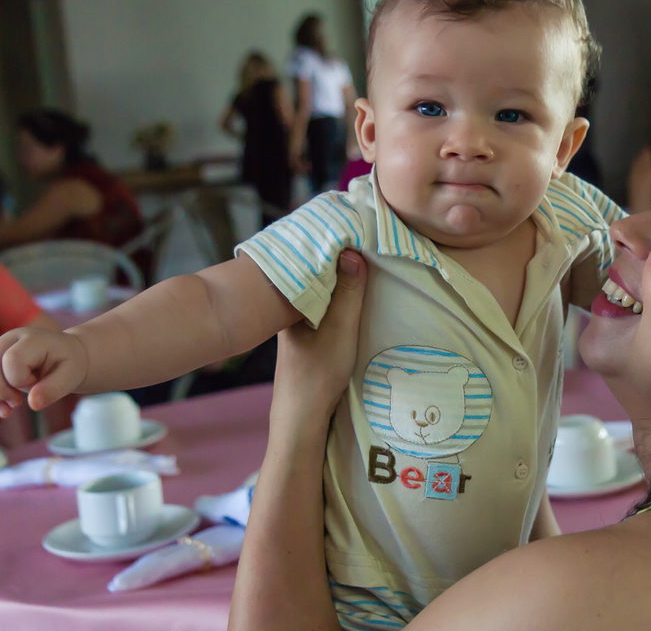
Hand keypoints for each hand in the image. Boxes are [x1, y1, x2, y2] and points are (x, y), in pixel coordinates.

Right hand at [0, 327, 90, 416]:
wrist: (66, 355)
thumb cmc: (69, 364)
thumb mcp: (71, 376)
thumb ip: (54, 389)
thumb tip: (33, 404)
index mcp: (32, 338)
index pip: (12, 360)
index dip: (20, 380)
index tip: (37, 384)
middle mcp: (10, 338)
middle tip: (16, 404)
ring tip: (5, 411)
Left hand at [271, 250, 367, 429]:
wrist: (301, 420)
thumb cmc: (317, 375)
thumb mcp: (339, 331)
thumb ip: (347, 294)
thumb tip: (352, 252)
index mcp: (289, 302)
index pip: (309, 263)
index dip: (330, 246)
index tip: (353, 230)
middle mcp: (288, 310)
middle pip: (313, 275)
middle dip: (335, 259)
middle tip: (361, 239)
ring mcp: (295, 325)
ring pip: (318, 292)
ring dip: (337, 279)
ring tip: (362, 260)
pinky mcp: (305, 338)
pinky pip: (322, 307)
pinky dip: (336, 297)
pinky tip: (352, 294)